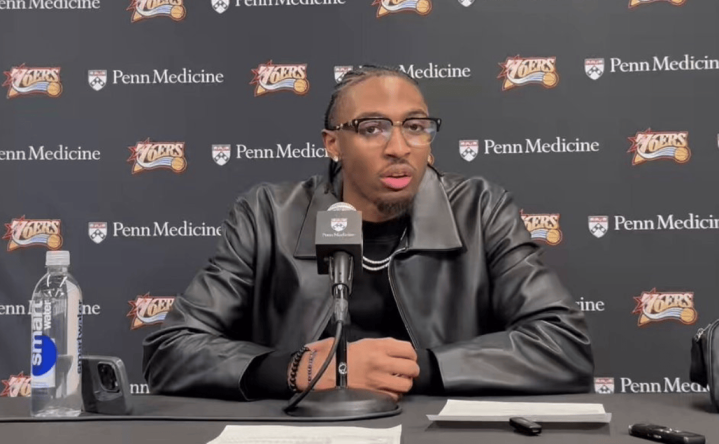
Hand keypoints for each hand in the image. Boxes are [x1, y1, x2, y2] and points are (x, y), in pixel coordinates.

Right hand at [295, 337, 419, 400]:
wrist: (326, 370)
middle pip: (412, 368)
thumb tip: (400, 350)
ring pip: (406, 384)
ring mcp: (378, 379)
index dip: (411, 354)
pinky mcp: (374, 393)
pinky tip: (389, 389)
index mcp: (379, 346)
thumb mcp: (364, 341)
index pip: (408, 350)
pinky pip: (394, 396)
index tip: (408, 357)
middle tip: (407, 370)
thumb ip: (384, 345)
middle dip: (412, 370)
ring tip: (399, 381)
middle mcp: (381, 362)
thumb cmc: (342, 354)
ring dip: (405, 383)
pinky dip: (394, 394)